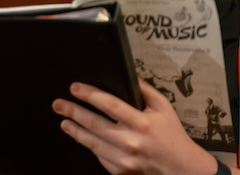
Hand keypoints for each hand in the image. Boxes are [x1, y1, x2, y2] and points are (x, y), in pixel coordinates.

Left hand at [52, 78, 218, 174]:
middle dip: (73, 111)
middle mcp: (131, 141)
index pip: (109, 104)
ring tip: (64, 121)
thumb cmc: (171, 135)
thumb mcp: (163, 107)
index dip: (89, 94)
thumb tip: (129, 73)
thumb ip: (144, 89)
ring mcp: (124, 159)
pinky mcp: (120, 171)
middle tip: (58, 104)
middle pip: (94, 124)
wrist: (180, 168)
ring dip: (75, 130)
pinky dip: (90, 145)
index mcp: (141, 122)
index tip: (75, 88)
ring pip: (92, 142)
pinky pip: (99, 156)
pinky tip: (82, 136)